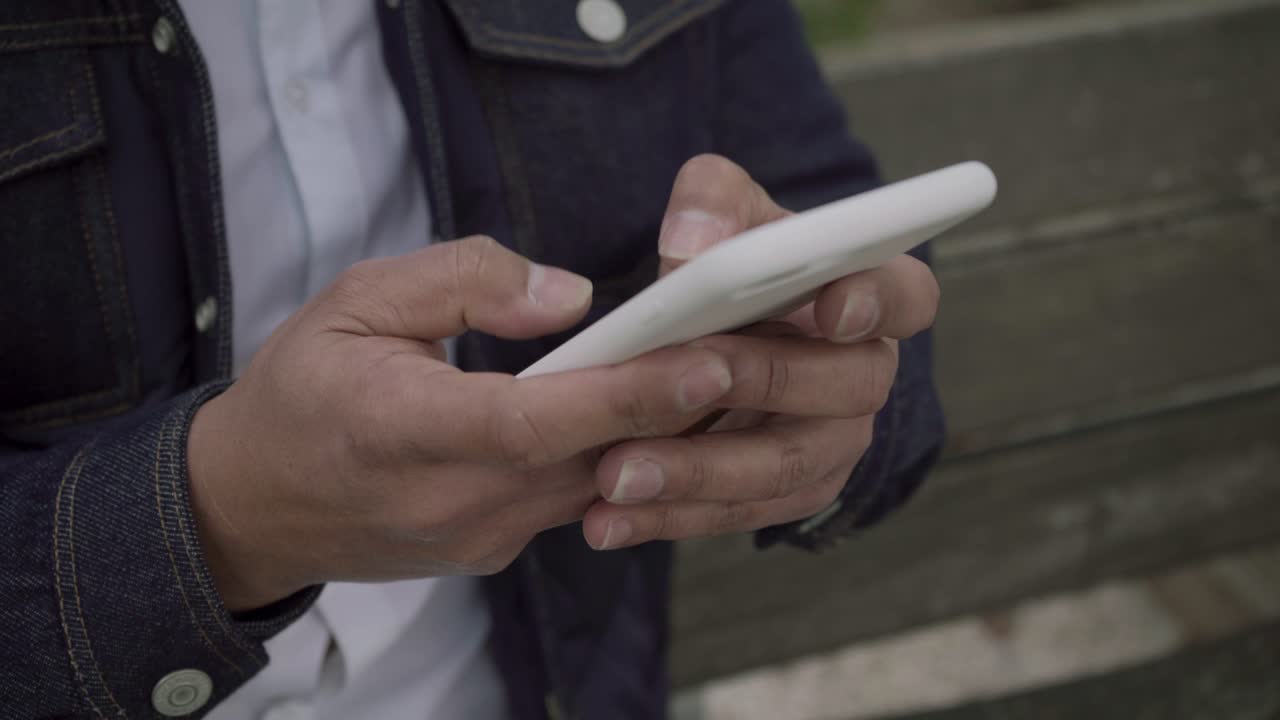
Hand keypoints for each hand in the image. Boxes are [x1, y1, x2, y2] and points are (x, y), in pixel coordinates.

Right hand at [188, 237, 739, 609]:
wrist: (252, 504)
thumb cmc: (301, 390)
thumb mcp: (357, 301)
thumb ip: (463, 281)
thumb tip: (569, 294)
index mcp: (409, 430)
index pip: (538, 419)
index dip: (626, 394)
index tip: (705, 357)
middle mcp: (456, 500)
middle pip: (591, 456)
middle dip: (678, 407)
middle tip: (753, 344)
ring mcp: (479, 534)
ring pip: (595, 482)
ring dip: (659, 433)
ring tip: (722, 368)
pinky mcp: (493, 547)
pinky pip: (572, 497)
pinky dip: (618, 456)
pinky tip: (652, 412)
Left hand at [580, 154, 939, 548]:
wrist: (703, 335)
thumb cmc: (729, 261)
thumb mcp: (719, 213)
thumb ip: (711, 203)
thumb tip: (692, 245)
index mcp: (867, 294)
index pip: (906, 297)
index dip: (877, 303)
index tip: (831, 309)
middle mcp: (864, 374)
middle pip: (842, 390)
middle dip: (760, 384)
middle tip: (675, 384)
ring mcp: (831, 443)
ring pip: (783, 468)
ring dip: (698, 473)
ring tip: (616, 474)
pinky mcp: (785, 492)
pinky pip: (738, 513)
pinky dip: (670, 517)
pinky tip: (607, 519)